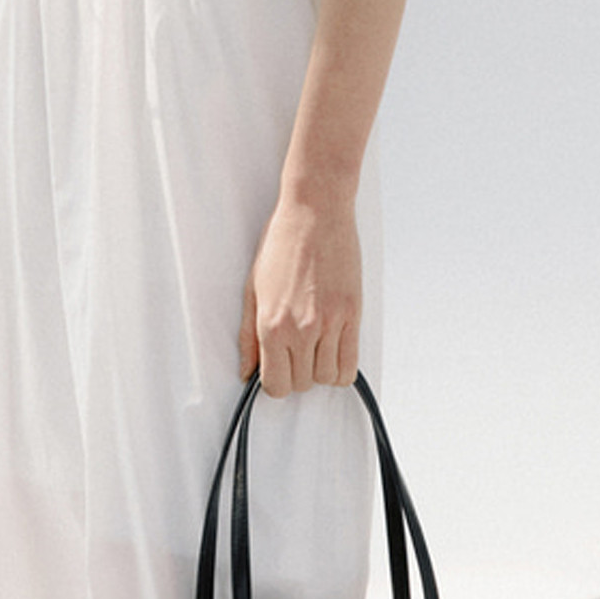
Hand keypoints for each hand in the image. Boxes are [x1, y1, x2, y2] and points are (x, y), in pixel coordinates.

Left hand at [240, 192, 361, 397]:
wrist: (315, 212)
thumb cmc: (282, 243)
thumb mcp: (252, 289)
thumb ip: (248, 336)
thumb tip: (247, 371)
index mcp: (272, 324)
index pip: (276, 385)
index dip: (275, 381)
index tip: (278, 369)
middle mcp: (301, 329)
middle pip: (302, 384)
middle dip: (297, 373)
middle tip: (295, 351)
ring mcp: (330, 323)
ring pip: (327, 378)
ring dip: (320, 369)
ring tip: (315, 346)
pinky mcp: (352, 315)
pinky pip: (350, 364)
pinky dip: (342, 367)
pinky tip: (333, 350)